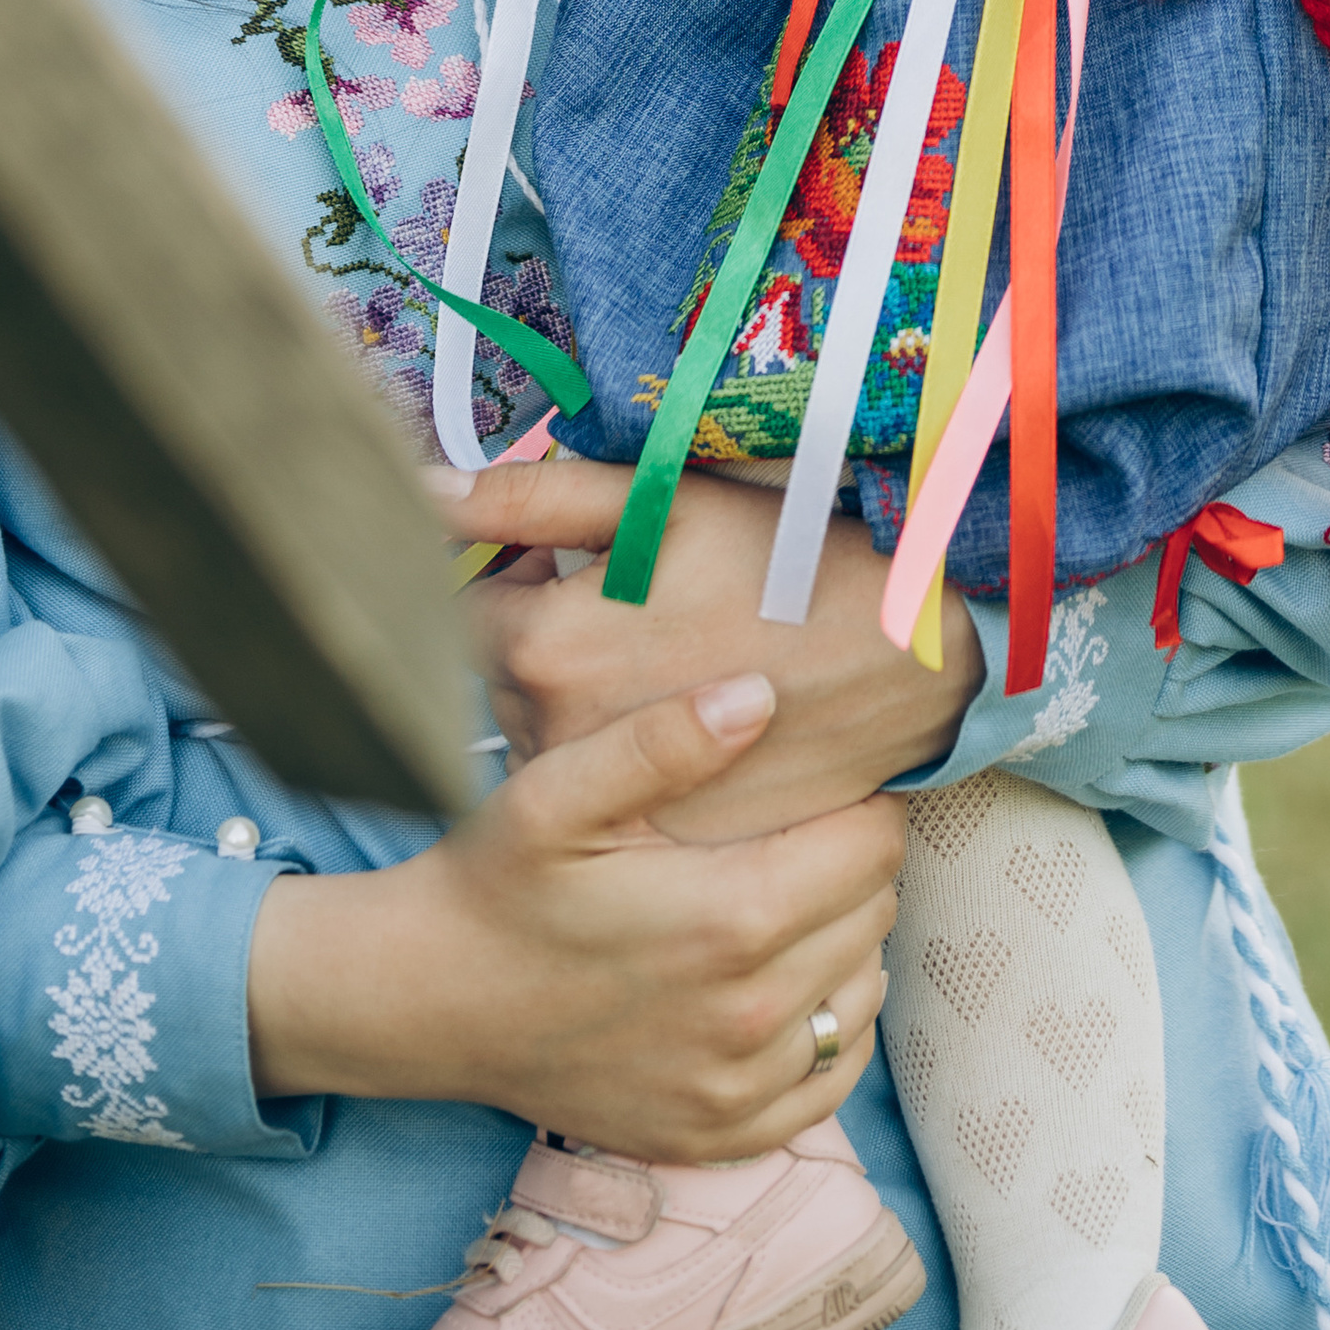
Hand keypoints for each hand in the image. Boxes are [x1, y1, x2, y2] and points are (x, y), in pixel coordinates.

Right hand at [244, 674, 903, 1155]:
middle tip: (794, 835)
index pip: (873, 846)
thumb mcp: (559, 790)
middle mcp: (750, 1017)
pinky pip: (833, 1078)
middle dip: (849, 864)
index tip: (820, 785)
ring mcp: (738, 1090)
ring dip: (843, 942)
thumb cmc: (499, 882)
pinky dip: (827, 1027)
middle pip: (875, 913)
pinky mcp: (722, 1137)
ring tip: (782, 900)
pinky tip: (780, 982)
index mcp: (730, 920)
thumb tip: (760, 694)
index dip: (859, 802)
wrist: (432, 1001)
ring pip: (864, 990)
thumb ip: (664, 739)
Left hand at [451, 458, 983, 845]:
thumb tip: (421, 488)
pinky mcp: (668, 840)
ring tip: (672, 649)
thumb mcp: (659, 498)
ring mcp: (615, 803)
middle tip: (637, 597)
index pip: (465, 613)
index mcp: (547, 649)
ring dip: (586, 695)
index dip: (514, 572)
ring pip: (556, 736)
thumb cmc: (784, 554)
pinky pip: (618, 791)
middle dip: (547, 634)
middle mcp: (563, 742)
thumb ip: (529, 494)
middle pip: (508, 679)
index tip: (574, 558)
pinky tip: (693, 705)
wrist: (908, 652)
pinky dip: (637, 752)